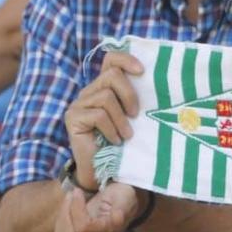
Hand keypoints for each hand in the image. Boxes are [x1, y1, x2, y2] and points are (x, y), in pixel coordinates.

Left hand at [55, 178, 143, 231]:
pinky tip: (68, 208)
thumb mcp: (124, 197)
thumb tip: (117, 217)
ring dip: (62, 217)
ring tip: (70, 199)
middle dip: (66, 213)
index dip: (76, 209)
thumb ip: (121, 208)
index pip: (84, 228)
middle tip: (72, 193)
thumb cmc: (121, 197)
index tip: (77, 190)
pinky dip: (60, 222)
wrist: (122, 203)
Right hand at [64, 49, 145, 186]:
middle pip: (111, 76)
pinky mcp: (72, 118)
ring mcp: (78, 104)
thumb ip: (136, 99)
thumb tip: (158, 83)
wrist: (100, 171)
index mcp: (104, 86)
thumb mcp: (131, 117)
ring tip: (126, 135)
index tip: (142, 71)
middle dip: (129, 94)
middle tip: (136, 115)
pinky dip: (111, 129)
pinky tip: (115, 141)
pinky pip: (98, 115)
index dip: (126, 60)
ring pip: (106, 97)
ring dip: (121, 119)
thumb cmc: (121, 144)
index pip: (111, 59)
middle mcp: (89, 91)